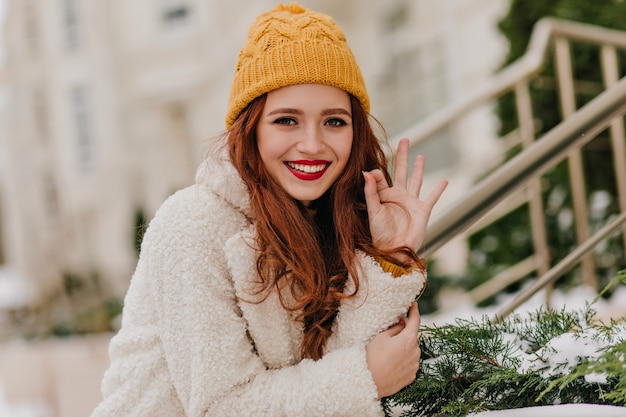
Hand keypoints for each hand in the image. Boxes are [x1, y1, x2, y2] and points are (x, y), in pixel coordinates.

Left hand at [363, 138, 446, 261]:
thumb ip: (371, 192)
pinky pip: (432, 197)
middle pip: (401, 170)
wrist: (395, 250)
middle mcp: (398, 195)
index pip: (381, 176)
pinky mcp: (423, 210)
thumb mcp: (373, 211)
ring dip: (419, 168)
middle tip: (405, 140)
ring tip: (420, 156)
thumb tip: (366, 172)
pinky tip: (445, 180)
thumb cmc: (380, 234)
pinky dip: (439, 189)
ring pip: (416, 180)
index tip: (373, 174)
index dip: (376, 173)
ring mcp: (411, 202)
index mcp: (384, 195)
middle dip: (402, 155)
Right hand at [366, 302, 421, 398]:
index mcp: (409, 339)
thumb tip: (402, 323)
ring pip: (412, 351)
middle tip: (390, 337)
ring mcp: (415, 365)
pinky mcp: (412, 376)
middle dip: (404, 335)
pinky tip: (391, 364)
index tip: (414, 304)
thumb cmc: (373, 357)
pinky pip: (410, 364)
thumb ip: (395, 327)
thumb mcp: (381, 337)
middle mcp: (416, 352)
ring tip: (388, 354)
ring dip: (404, 349)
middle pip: (412, 338)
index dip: (414, 311)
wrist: (368, 381)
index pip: (415, 320)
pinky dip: (404, 361)